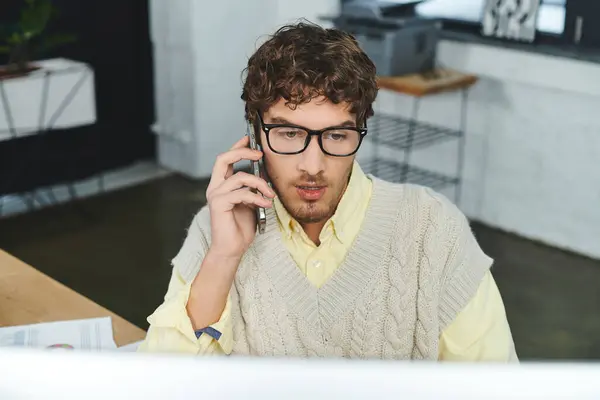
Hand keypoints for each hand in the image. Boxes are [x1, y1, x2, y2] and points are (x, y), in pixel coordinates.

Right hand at [205, 136, 275, 260]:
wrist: (232, 249)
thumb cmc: (241, 227)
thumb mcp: (251, 202)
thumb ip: (252, 188)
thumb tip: (264, 174)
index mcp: (221, 185)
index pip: (225, 160)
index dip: (236, 147)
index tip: (249, 139)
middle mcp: (215, 187)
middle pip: (223, 159)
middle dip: (242, 153)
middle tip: (259, 154)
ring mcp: (215, 195)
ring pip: (239, 177)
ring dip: (259, 183)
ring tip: (270, 194)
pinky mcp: (219, 204)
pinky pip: (241, 193)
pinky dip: (256, 197)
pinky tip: (265, 203)